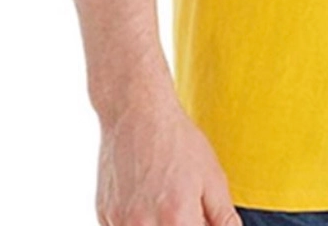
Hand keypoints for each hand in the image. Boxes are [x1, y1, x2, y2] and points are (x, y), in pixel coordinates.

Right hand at [95, 92, 241, 225]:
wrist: (137, 112)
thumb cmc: (177, 141)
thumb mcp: (212, 176)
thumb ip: (223, 217)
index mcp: (177, 219)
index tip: (197, 216)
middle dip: (181, 224)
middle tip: (184, 207)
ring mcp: (120, 223)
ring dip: (158, 224)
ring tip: (165, 200)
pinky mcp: (104, 216)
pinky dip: (137, 223)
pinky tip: (145, 199)